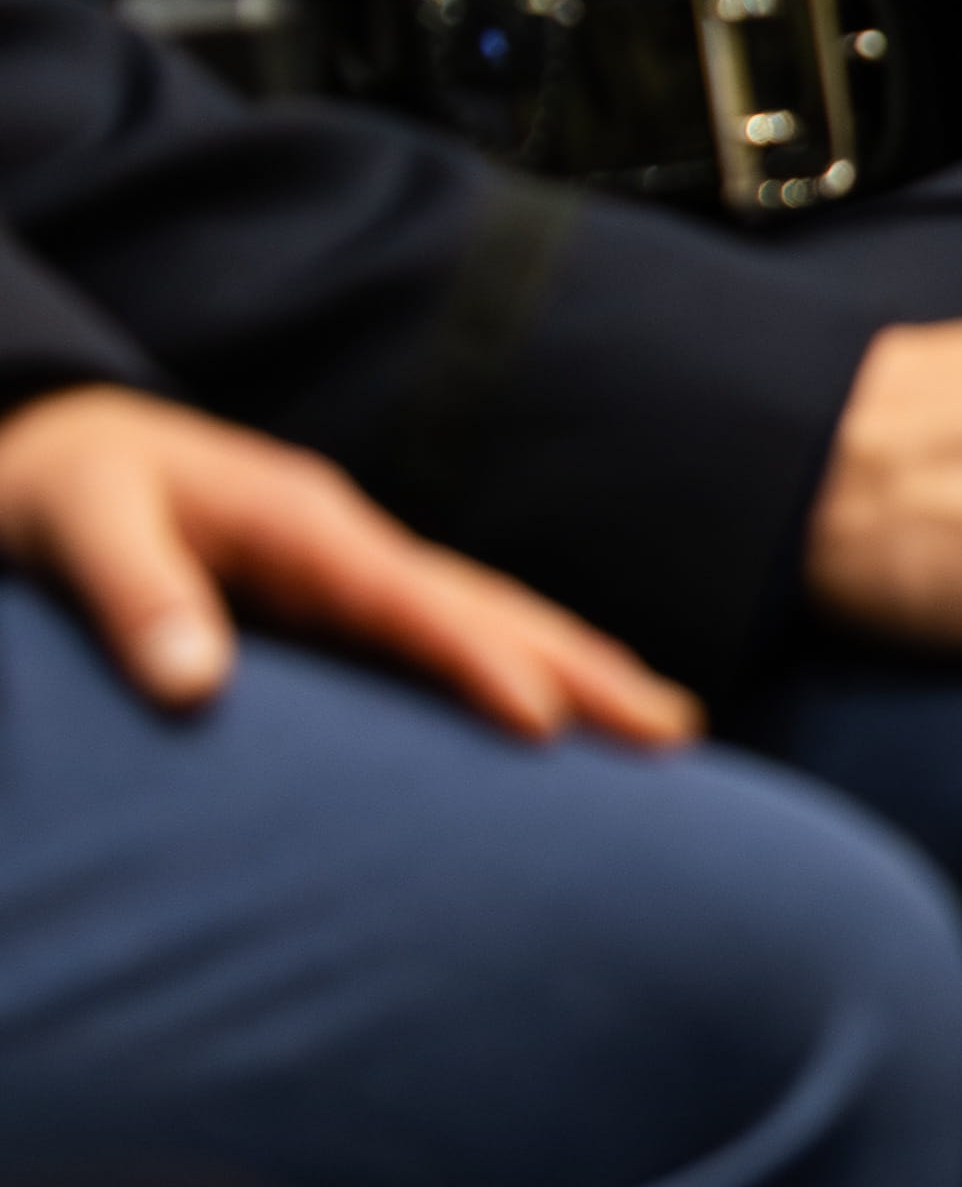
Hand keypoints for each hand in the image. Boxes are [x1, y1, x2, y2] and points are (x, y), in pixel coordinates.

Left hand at [0, 385, 692, 742]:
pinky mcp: (344, 610)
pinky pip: (454, 644)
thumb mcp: (79, 526)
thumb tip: (193, 685)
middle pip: (494, 609)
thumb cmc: (66, 487)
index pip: (412, 604)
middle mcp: (355, 550)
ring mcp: (359, 578)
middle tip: (674, 734)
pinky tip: (562, 712)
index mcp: (306, 528)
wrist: (61, 451)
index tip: (546, 722)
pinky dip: (524, 672)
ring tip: (662, 731)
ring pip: (492, 623)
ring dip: (579, 672)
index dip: (481, 661)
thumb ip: (136, 595)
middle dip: (587, 668)